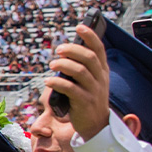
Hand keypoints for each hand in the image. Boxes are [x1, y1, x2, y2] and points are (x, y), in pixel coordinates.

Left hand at [48, 23, 111, 139]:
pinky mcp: (84, 102)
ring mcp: (94, 90)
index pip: (99, 49)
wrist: (96, 125)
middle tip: (58, 49)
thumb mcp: (90, 81)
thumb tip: (64, 52)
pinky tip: (49, 81)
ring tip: (52, 64)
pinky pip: (71, 89)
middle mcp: (100, 78)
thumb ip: (82, 67)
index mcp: (102, 70)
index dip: (90, 36)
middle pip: (88, 57)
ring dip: (64, 64)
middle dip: (73, 49)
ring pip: (80, 71)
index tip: (80, 26)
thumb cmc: (88, 99)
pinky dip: (58, 82)